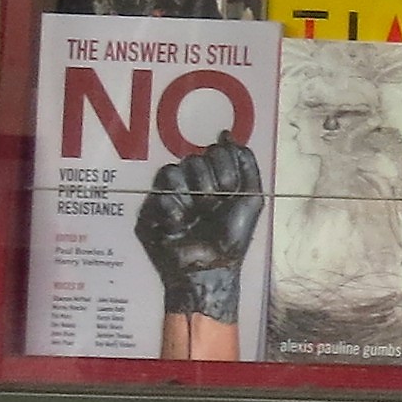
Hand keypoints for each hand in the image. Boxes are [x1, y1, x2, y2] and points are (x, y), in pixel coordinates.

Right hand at [134, 132, 264, 322]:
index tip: (230, 191)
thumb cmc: (233, 236)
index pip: (214, 151)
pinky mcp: (149, 210)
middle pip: (192, 159)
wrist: (211, 267)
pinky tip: (180, 225)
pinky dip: (173, 211)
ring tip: (195, 217)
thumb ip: (245, 163)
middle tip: (213, 207)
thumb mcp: (251, 198)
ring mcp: (168, 195)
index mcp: (212, 177)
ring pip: (171, 172)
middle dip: (209, 185)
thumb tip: (225, 134)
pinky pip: (158, 195)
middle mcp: (189, 183)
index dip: (224, 169)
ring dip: (190, 197)